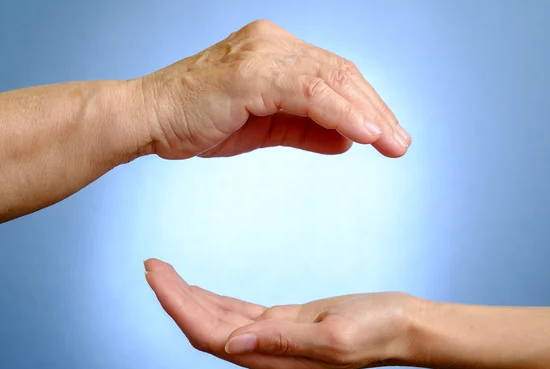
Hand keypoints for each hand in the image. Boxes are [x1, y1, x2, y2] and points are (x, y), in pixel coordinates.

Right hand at [136, 20, 410, 159]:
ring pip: (329, 80)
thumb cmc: (198, 120)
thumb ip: (306, 129)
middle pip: (339, 73)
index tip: (387, 133)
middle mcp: (272, 44)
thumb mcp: (264, 127)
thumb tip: (346, 140)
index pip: (333, 75)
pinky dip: (340, 113)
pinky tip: (364, 134)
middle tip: (399, 142)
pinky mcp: (250, 72)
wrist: (149, 119)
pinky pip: (308, 92)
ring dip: (366, 113)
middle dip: (374, 109)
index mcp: (275, 52)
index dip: (364, 104)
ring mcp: (261, 54)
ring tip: (391, 142)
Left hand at [144, 258, 416, 368]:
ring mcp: (274, 339)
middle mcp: (267, 354)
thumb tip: (232, 344)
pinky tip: (200, 290)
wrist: (404, 326)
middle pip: (207, 328)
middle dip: (175, 298)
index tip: (157, 278)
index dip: (180, 308)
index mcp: (275, 360)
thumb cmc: (378, 329)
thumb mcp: (333, 334)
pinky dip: (214, 299)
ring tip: (164, 272)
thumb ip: (282, 341)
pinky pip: (239, 313)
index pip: (211, 336)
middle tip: (151, 266)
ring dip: (189, 297)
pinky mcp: (284, 324)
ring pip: (219, 321)